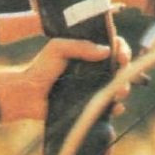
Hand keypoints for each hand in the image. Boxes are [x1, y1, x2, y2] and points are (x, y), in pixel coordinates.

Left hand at [0, 37, 133, 122]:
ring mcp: (93, 88)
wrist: (27, 93)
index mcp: (88, 53)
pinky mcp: (89, 105)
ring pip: (117, 88)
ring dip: (123, 89)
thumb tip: (107, 51)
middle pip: (120, 68)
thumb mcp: (58, 49)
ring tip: (118, 92)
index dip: (123, 50)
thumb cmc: (40, 68)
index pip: (113, 47)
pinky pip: (107, 108)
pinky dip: (115, 108)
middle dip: (126, 72)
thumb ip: (80, 46)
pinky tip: (115, 108)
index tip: (122, 56)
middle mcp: (94, 70)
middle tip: (122, 75)